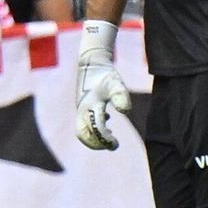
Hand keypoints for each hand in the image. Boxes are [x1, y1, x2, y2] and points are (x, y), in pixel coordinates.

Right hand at [74, 20, 131, 149]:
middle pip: (83, 134)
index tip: (116, 143)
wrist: (92, 62)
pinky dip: (94, 128)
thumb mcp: (116, 83)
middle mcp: (83, 110)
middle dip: (96, 143)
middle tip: (112, 145)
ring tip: (110, 136)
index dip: (105, 139)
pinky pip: (84, 123)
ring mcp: (81, 108)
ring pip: (82, 130)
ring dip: (94, 138)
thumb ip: (121, 96)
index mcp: (90, 106)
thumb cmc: (106, 74)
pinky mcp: (83, 106)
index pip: (95, 129)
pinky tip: (107, 122)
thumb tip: (125, 112)